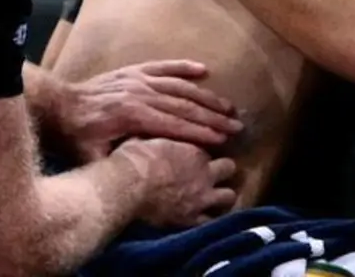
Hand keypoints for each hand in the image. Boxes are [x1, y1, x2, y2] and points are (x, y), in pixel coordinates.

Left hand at [58, 61, 242, 161]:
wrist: (58, 105)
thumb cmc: (76, 137)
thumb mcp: (93, 157)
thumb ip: (118, 162)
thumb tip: (147, 171)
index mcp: (133, 116)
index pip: (175, 125)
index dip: (201, 133)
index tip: (223, 141)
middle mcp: (140, 93)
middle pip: (184, 105)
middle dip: (213, 117)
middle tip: (237, 125)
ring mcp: (138, 79)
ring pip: (179, 86)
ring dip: (206, 96)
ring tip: (228, 106)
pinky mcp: (133, 71)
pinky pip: (163, 66)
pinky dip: (184, 67)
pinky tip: (203, 70)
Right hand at [116, 139, 237, 227]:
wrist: (126, 188)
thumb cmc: (131, 159)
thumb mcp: (142, 138)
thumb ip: (154, 137)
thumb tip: (146, 133)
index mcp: (193, 150)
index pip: (209, 149)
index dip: (201, 154)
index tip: (192, 158)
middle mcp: (204, 172)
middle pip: (229, 168)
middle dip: (223, 170)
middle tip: (210, 175)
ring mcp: (201, 197)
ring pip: (229, 196)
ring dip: (221, 196)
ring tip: (211, 198)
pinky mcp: (192, 219)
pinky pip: (211, 221)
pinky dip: (208, 220)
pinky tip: (200, 218)